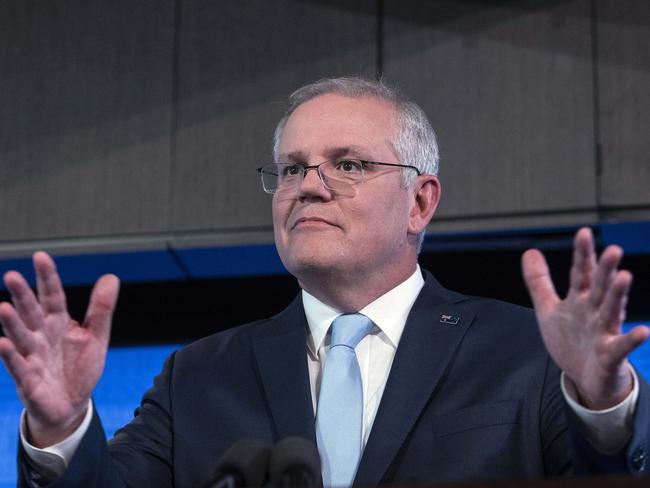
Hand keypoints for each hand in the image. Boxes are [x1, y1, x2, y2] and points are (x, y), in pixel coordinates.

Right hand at [0, 252, 118, 446]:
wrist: (72, 404)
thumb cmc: (80, 367)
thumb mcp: (96, 336)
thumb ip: (102, 308)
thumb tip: (111, 277)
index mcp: (58, 322)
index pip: (52, 296)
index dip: (47, 277)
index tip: (41, 256)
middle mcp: (41, 336)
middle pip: (31, 312)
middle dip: (22, 295)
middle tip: (12, 275)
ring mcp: (32, 356)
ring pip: (20, 336)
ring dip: (12, 323)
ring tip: (3, 307)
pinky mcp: (28, 379)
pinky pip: (17, 366)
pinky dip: (9, 355)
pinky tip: (2, 343)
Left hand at [522, 227, 648, 409]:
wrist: (585, 378)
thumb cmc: (571, 339)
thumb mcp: (549, 309)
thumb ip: (539, 281)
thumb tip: (530, 251)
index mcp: (580, 299)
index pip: (581, 272)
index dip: (582, 254)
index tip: (583, 232)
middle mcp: (595, 311)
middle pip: (600, 287)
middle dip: (606, 269)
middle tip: (613, 249)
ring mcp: (605, 332)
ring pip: (612, 310)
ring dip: (618, 294)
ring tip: (625, 276)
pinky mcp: (611, 355)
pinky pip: (622, 346)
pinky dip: (632, 339)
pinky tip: (643, 331)